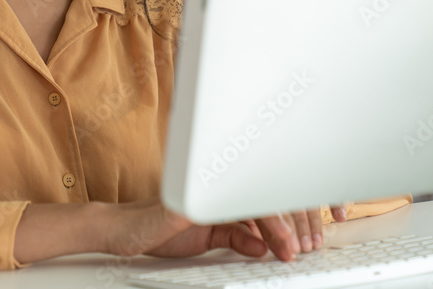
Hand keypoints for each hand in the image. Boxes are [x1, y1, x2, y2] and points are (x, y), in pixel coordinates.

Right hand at [100, 199, 336, 262]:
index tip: (308, 240)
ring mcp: (205, 190)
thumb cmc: (161, 230)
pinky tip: (264, 242)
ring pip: (253, 200)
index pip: (265, 196)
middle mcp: (217, 184)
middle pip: (266, 195)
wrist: (124, 231)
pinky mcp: (192, 203)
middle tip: (306, 247)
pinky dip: (252, 228)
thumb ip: (237, 239)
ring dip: (278, 227)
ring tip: (291, 248)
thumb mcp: (209, 240)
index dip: (292, 216)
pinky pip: (228, 211)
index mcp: (224, 190)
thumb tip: (265, 247)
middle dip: (293, 223)